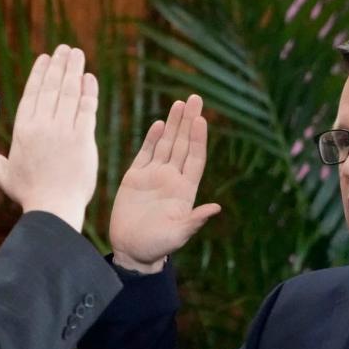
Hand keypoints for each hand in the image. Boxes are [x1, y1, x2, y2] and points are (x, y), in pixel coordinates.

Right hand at [0, 45, 97, 230]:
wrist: (53, 209)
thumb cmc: (29, 194)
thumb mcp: (3, 174)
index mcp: (23, 130)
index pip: (32, 94)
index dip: (39, 73)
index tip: (45, 58)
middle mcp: (42, 126)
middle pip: (51, 88)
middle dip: (59, 65)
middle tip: (65, 49)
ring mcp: (63, 131)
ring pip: (69, 93)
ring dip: (74, 71)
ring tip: (78, 55)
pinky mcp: (83, 139)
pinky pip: (86, 109)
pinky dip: (88, 92)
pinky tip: (89, 79)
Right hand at [110, 94, 220, 272]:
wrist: (132, 250)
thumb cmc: (157, 246)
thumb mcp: (177, 235)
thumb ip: (194, 221)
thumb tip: (215, 208)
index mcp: (184, 190)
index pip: (195, 158)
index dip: (198, 139)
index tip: (201, 119)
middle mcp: (171, 179)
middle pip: (183, 144)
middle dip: (188, 122)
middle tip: (195, 98)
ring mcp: (153, 176)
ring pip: (166, 144)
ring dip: (173, 124)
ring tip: (180, 103)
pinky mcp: (135, 178)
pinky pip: (145, 153)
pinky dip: (152, 139)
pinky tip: (159, 124)